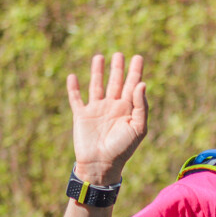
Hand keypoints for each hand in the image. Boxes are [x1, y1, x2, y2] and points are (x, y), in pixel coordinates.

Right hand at [66, 53, 147, 183]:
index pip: (132, 86)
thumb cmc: (123, 148)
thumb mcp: (138, 127)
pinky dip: (73, 88)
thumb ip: (140, 106)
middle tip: (120, 54)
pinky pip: (76, 98)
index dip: (135, 72)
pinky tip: (73, 76)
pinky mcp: (81, 115)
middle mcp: (113, 107)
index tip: (138, 57)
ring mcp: (96, 110)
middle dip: (118, 68)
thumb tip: (142, 84)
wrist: (102, 163)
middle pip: (116, 82)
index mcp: (128, 109)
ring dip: (97, 72)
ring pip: (97, 86)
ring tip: (99, 57)